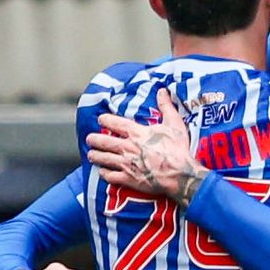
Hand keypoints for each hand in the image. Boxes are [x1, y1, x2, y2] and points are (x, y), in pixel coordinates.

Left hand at [86, 88, 208, 206]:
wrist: (180, 173)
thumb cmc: (178, 148)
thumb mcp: (174, 123)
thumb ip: (166, 106)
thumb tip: (162, 90)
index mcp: (137, 133)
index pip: (116, 123)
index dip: (106, 120)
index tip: (100, 119)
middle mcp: (127, 147)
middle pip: (105, 142)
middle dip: (94, 139)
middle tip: (89, 139)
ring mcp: (126, 164)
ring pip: (104, 159)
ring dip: (95, 156)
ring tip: (91, 154)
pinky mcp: (128, 179)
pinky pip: (111, 176)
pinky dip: (104, 173)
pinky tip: (102, 172)